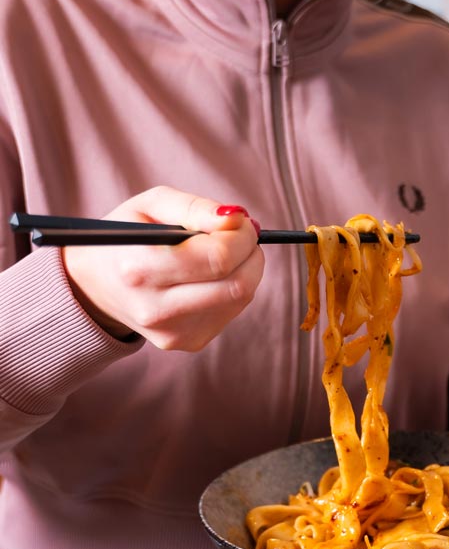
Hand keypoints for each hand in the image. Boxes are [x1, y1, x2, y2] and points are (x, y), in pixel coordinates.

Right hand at [62, 187, 264, 349]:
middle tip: (243, 236)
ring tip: (225, 252)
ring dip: (245, 271)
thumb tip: (239, 219)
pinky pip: (230, 313)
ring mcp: (173, 332)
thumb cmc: (126, 237)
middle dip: (251, 254)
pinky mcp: (187, 343)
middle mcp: (156, 308)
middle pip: (237, 285)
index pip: (218, 258)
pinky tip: (211, 277)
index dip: (241, 237)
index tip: (241, 222)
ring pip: (239, 300)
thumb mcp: (149, 206)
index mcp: (141, 267)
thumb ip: (195, 208)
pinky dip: (231, 289)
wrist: (96, 286)